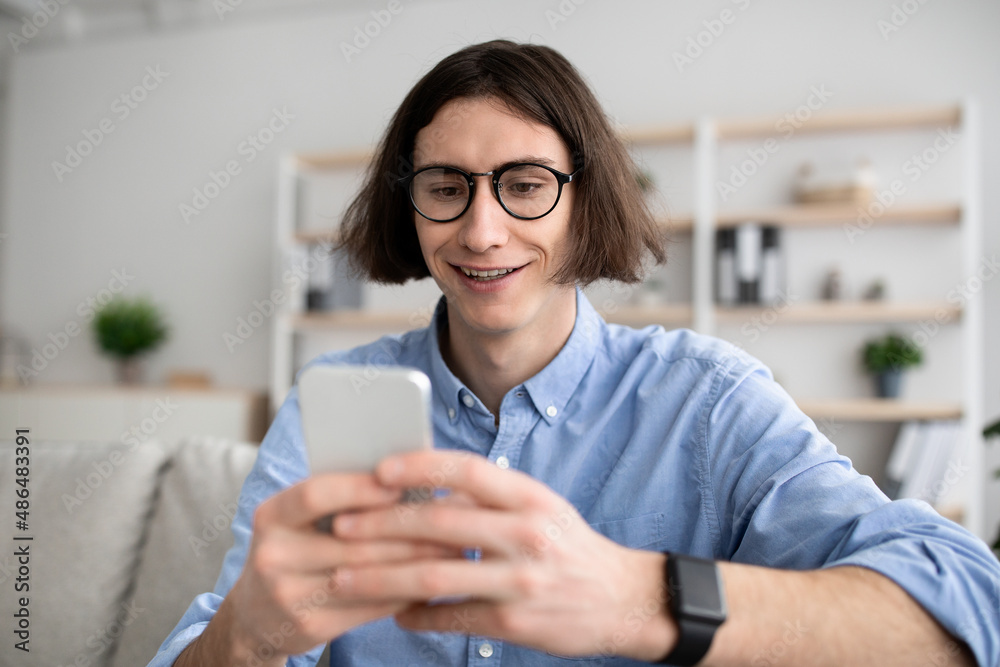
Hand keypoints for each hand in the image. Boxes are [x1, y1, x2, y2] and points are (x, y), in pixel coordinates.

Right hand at [221, 472, 458, 661]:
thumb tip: (410, 478)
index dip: (360, 488)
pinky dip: (405, 591)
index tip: (401, 484)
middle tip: (451, 519)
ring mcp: (289, 595)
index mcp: (271, 516)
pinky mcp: (310, 627)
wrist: (255, 617)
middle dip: (408, 529)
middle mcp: (273, 555)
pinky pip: (370, 606)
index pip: (315, 495)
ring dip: (417, 561)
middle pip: (351, 540)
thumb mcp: (299, 520)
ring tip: (453, 548)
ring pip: (367, 575)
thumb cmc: (295, 550)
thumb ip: (341, 499)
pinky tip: (432, 579)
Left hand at [329, 450, 676, 660]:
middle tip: (343, 526)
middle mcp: (525, 533)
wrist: (621, 598)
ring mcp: (520, 579)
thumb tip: (426, 486)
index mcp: (529, 496)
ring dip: (383, 577)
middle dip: (382, 524)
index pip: (466, 471)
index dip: (419, 468)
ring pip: (436, 576)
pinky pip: (452, 616)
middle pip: (440, 523)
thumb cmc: (568, 545)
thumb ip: (489, 496)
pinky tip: (394, 613)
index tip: (378, 470)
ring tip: (345, 576)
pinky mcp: (514, 620)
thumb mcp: (539, 506)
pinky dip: (417, 615)